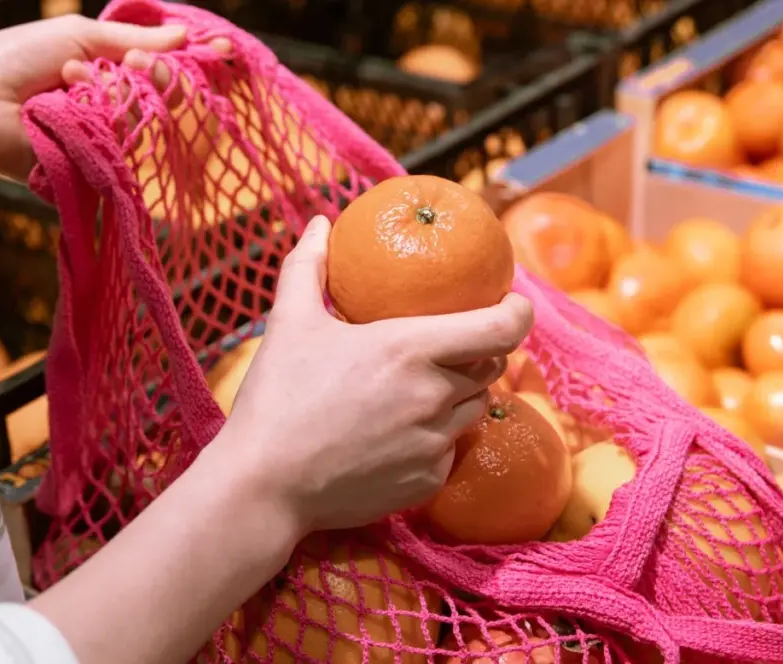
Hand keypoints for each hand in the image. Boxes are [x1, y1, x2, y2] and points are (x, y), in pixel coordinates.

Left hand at [0, 15, 204, 181]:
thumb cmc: (17, 62)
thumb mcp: (80, 35)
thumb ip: (135, 39)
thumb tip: (183, 35)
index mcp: (106, 62)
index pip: (161, 59)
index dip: (193, 56)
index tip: (224, 51)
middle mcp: (113, 95)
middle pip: (164, 86)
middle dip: (152, 70)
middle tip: (128, 63)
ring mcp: (111, 127)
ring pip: (150, 111)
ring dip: (117, 90)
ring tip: (74, 79)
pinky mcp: (106, 157)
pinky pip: (132, 137)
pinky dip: (107, 115)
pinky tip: (77, 107)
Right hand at [209, 215, 532, 540]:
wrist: (263, 487)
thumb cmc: (277, 399)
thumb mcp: (290, 322)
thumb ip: (309, 266)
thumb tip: (319, 223)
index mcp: (411, 349)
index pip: (502, 327)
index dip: (519, 312)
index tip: (513, 303)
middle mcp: (435, 396)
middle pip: (491, 366)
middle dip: (482, 351)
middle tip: (452, 345)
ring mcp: (435, 444)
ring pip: (474, 409)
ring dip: (460, 394)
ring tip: (419, 389)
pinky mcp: (429, 482)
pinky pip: (451, 450)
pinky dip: (436, 438)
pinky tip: (396, 434)